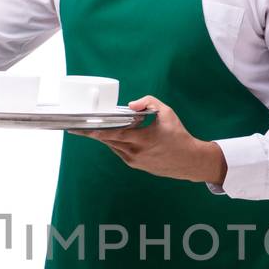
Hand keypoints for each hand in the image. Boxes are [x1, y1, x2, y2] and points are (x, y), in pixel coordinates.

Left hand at [67, 96, 227, 182]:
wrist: (189, 161)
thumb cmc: (179, 135)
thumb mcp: (167, 113)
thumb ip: (148, 103)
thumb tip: (131, 105)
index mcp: (143, 139)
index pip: (114, 134)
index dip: (97, 131)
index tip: (84, 128)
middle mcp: (136, 152)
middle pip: (109, 141)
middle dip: (94, 133)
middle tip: (80, 127)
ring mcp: (135, 161)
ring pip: (113, 147)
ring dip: (105, 138)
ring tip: (94, 128)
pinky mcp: (136, 166)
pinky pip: (120, 152)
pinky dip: (115, 143)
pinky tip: (112, 135)